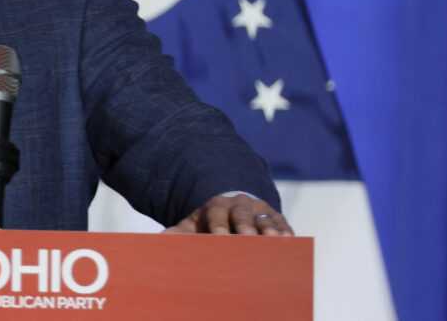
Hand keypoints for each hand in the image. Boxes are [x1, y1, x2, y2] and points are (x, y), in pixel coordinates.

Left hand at [163, 193, 293, 235]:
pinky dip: (285, 232)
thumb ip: (176, 235)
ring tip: (271, 241)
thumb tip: (158, 242)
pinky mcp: (277, 219)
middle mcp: (239, 204)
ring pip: (264, 217)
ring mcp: (259, 210)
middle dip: (244, 225)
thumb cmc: (207, 229)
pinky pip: (283, 224)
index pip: (216, 211)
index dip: (218, 224)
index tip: (219, 238)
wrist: (231, 219)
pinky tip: (289, 242)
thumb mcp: (191, 229)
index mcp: (216, 205)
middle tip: (247, 239)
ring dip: (268, 229)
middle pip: (241, 212)